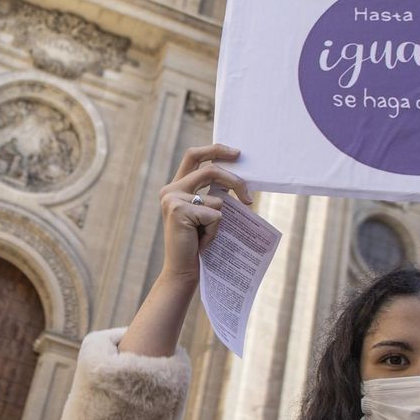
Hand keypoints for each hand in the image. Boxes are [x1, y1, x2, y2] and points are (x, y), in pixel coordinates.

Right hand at [156, 144, 251, 282]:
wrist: (183, 269)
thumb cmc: (197, 243)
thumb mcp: (204, 212)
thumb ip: (211, 192)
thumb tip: (237, 178)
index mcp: (175, 187)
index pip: (194, 156)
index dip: (215, 150)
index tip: (237, 154)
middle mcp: (170, 190)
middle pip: (210, 169)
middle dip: (234, 180)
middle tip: (249, 197)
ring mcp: (173, 199)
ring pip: (217, 198)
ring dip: (220, 220)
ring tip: (206, 235)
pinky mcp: (180, 211)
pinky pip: (215, 215)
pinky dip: (215, 230)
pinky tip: (202, 241)